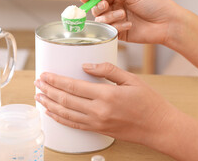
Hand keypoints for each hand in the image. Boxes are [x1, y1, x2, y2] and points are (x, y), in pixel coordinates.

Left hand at [34, 62, 175, 144]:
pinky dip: (60, 119)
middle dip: (48, 91)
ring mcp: (97, 123)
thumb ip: (107, 70)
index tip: (45, 75)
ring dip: (50, 105)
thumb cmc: (148, 102)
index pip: (73, 87)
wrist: (159, 127)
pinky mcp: (98, 130)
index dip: (55, 80)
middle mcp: (99, 111)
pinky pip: (74, 125)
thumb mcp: (131, 79)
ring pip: (66, 114)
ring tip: (39, 96)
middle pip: (65, 100)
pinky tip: (51, 113)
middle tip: (37, 83)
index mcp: (106, 95)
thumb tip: (86, 66)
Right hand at [81, 0, 184, 44]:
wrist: (168, 23)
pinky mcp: (121, 34)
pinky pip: (111, 31)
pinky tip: (129, 24)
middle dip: (99, 7)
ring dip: (110, 17)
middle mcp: (117, 9)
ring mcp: (118, 22)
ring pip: (102, 20)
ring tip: (124, 15)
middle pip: (97, 9)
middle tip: (105, 5)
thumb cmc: (155, 6)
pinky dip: (118, 27)